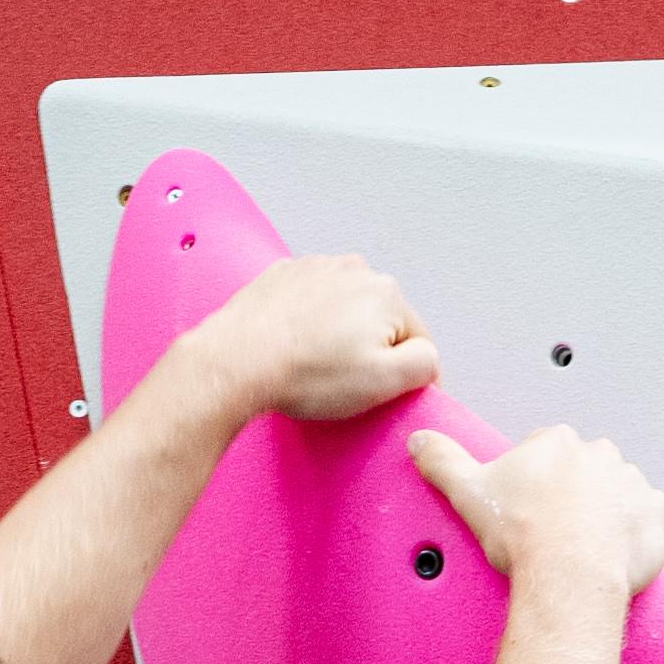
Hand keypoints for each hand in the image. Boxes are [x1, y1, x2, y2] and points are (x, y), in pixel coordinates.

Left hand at [203, 251, 439, 426]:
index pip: (416, 341)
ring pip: (344, 311)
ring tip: (313, 366)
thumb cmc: (303, 373)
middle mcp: (354, 270)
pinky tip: (293, 348)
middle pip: (379, 322)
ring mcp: (316, 269)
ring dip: (336, 337)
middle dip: (367, 351)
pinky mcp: (284, 277)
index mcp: (386, 294)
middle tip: (340, 381)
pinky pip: (309, 305)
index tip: (381, 394)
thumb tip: (427, 358)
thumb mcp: (385, 382)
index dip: (403, 375)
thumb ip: (424, 365)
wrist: (237, 361)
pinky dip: (306, 325)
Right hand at [409, 422, 663, 600]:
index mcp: (556, 442)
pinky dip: (634, 532)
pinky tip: (613, 551)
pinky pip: (647, 517)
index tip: (527, 508)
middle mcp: (598, 454)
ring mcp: (630, 482)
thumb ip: (442, 461)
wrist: (569, 578)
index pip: (543, 451)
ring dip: (603, 511)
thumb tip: (421, 442)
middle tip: (552, 530)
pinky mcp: (654, 514)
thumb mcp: (467, 493)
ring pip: (615, 491)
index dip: (532, 483)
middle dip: (569, 494)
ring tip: (581, 545)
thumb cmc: (525, 538)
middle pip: (581, 469)